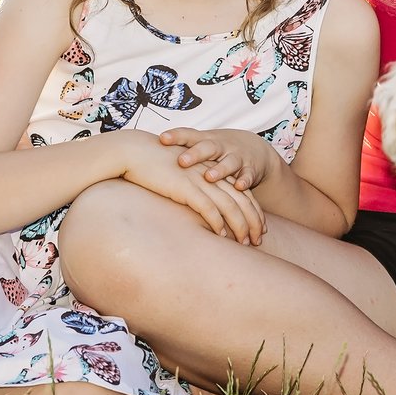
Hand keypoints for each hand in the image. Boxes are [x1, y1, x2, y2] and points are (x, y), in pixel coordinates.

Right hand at [118, 132, 265, 244]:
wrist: (136, 151)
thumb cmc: (157, 165)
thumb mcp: (184, 175)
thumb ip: (196, 187)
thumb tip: (203, 207)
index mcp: (212, 170)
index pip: (242, 192)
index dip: (253, 210)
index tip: (260, 227)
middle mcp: (211, 174)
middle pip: (242, 200)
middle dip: (253, 221)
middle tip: (259, 239)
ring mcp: (200, 180)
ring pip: (229, 206)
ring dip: (240, 226)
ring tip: (245, 243)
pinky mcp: (185, 187)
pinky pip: (207, 208)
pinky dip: (218, 223)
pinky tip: (222, 236)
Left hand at [159, 126, 276, 191]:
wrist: (254, 149)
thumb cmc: (218, 149)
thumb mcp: (200, 145)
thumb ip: (178, 149)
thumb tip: (144, 154)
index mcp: (205, 140)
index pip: (188, 136)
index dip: (176, 136)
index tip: (162, 139)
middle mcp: (221, 146)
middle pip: (208, 147)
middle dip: (195, 154)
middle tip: (182, 161)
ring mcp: (237, 157)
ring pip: (228, 162)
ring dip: (219, 169)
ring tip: (208, 177)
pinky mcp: (251, 169)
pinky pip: (248, 175)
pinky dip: (244, 180)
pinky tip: (239, 186)